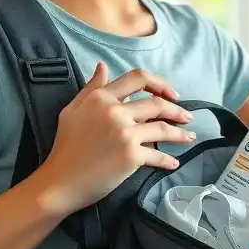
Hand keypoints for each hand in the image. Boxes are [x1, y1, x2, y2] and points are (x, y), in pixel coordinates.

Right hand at [40, 62, 196, 211]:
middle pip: (157, 103)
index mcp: (101, 97)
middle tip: (187, 117)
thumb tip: (103, 67)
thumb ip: (91, 88)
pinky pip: (157, 155)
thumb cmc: (65, 147)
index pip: (138, 78)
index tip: (171, 93)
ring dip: (181, 133)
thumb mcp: (73, 110)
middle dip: (177, 109)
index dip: (160, 83)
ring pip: (163, 128)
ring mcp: (124, 133)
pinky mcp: (131, 156)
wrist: (59, 182)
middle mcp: (115, 111)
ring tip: (189, 137)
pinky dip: (168, 160)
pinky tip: (174, 162)